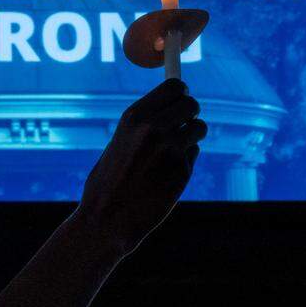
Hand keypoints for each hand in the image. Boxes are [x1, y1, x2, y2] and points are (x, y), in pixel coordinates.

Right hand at [75, 78, 206, 257]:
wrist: (107, 219)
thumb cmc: (109, 181)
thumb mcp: (120, 141)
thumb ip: (145, 125)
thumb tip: (172, 106)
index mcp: (134, 117)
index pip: (174, 86)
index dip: (180, 92)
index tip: (180, 99)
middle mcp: (154, 128)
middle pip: (191, 104)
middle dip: (189, 112)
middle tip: (182, 123)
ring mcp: (170, 149)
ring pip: (198, 128)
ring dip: (191, 136)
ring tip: (172, 151)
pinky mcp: (182, 171)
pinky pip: (193, 153)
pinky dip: (185, 160)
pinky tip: (166, 174)